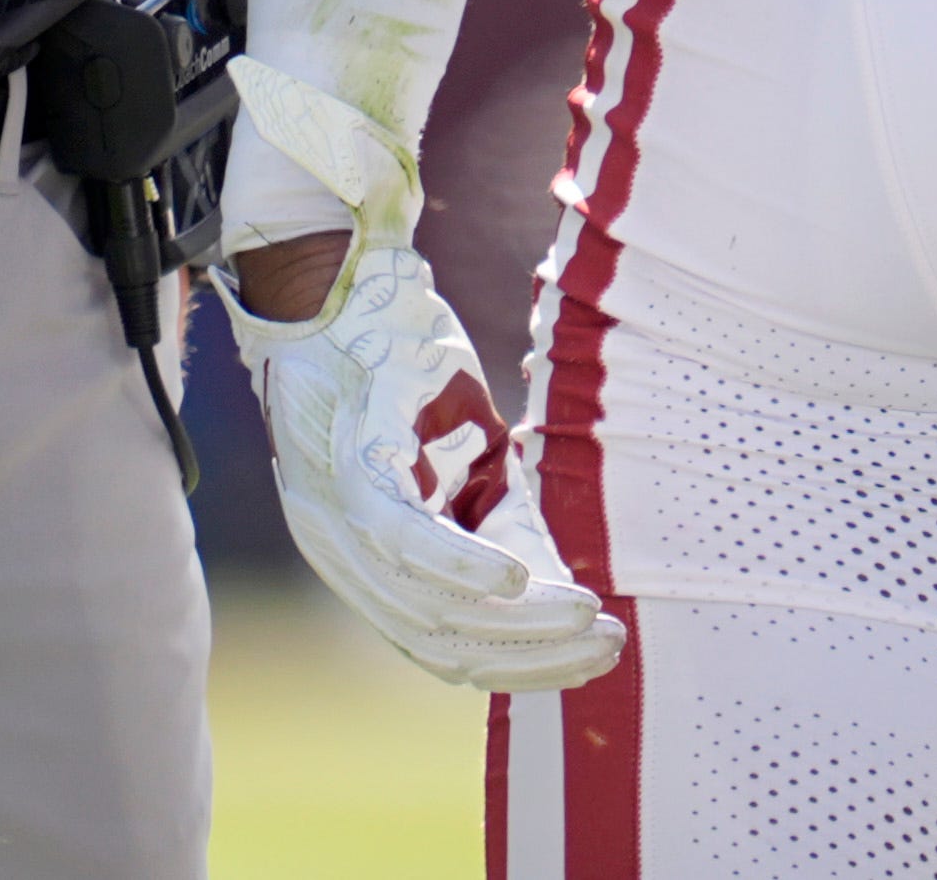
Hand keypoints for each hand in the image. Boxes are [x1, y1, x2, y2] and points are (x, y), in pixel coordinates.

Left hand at [218, 234, 622, 693]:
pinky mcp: (351, 460)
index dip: (515, 664)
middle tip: (606, 648)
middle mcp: (335, 549)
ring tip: (587, 618)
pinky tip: (521, 578)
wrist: (331, 273)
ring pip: (426, 604)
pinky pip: (404, 536)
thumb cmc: (394, 360)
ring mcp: (336, 510)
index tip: (586, 660)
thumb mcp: (452, 452)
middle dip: (530, 658)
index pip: (433, 644)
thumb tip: (548, 583)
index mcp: (355, 555)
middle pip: (435, 641)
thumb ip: (486, 514)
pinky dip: (465, 566)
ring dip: (518, 622)